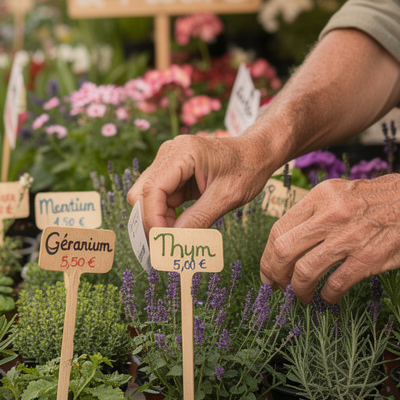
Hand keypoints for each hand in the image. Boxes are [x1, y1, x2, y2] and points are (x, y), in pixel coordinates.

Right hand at [126, 134, 274, 232]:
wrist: (258, 153)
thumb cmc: (247, 169)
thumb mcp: (227, 197)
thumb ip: (198, 219)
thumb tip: (173, 243)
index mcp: (183, 152)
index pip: (152, 190)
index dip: (153, 220)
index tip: (164, 244)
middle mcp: (169, 153)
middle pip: (142, 193)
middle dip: (151, 222)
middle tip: (166, 247)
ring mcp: (168, 162)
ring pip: (147, 198)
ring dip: (158, 220)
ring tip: (176, 240)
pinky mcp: (172, 173)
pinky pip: (159, 198)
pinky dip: (165, 216)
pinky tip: (179, 229)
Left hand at [261, 171, 399, 302]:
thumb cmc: (391, 198)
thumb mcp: (346, 191)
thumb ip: (320, 211)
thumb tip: (295, 238)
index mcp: (321, 196)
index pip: (279, 228)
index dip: (268, 254)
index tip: (269, 268)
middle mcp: (330, 215)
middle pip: (283, 250)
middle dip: (274, 274)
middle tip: (276, 287)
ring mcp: (349, 238)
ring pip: (304, 271)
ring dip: (298, 290)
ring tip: (302, 296)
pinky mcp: (368, 259)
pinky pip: (334, 284)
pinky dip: (326, 296)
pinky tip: (329, 298)